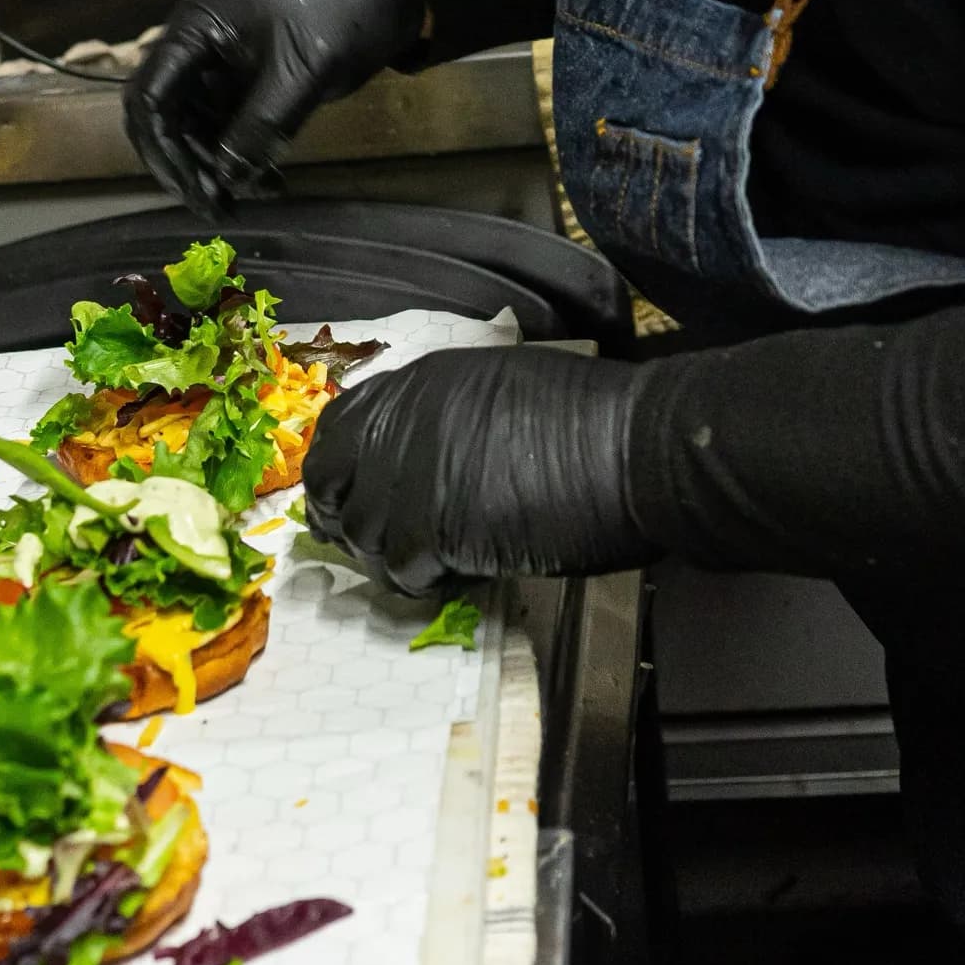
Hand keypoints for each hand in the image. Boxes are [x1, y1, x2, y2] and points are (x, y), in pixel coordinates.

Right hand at [125, 0, 423, 210]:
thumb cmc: (340, 12)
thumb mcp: (302, 71)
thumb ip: (261, 125)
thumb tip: (228, 179)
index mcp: (194, 27)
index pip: (151, 96)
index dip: (164, 150)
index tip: (195, 191)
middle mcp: (196, 44)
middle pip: (166, 114)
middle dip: (187, 163)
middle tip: (217, 205)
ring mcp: (221, 60)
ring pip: (198, 123)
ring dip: (218, 163)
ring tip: (255, 196)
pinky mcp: (247, 76)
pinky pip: (229, 121)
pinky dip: (242, 150)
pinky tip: (269, 179)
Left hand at [304, 346, 661, 595]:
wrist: (632, 447)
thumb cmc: (592, 414)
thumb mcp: (500, 387)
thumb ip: (446, 415)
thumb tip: (423, 450)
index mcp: (420, 383)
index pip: (341, 424)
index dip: (341, 463)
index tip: (351, 490)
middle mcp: (401, 424)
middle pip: (331, 481)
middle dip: (343, 513)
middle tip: (375, 540)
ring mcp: (411, 476)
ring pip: (363, 535)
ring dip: (388, 556)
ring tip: (428, 564)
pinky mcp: (432, 529)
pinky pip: (402, 570)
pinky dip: (423, 581)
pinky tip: (456, 576)